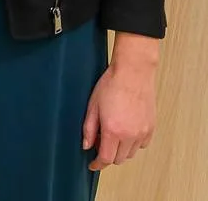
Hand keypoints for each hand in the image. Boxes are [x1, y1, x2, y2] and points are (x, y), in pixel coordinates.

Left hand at [83, 37, 158, 169]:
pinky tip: (125, 132)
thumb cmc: (111, 85)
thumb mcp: (92, 106)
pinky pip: (142, 145)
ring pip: (131, 153)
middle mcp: (130, 134)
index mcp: (113, 130)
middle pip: (119, 159)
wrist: (133, 73)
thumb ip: (89, 129)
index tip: (93, 164)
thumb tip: (87, 145)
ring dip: (120, 150)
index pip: (106, 158)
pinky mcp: (151, 127)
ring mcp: (142, 132)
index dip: (97, 164)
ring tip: (112, 134)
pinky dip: (133, 144)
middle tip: (99, 142)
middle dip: (107, 155)